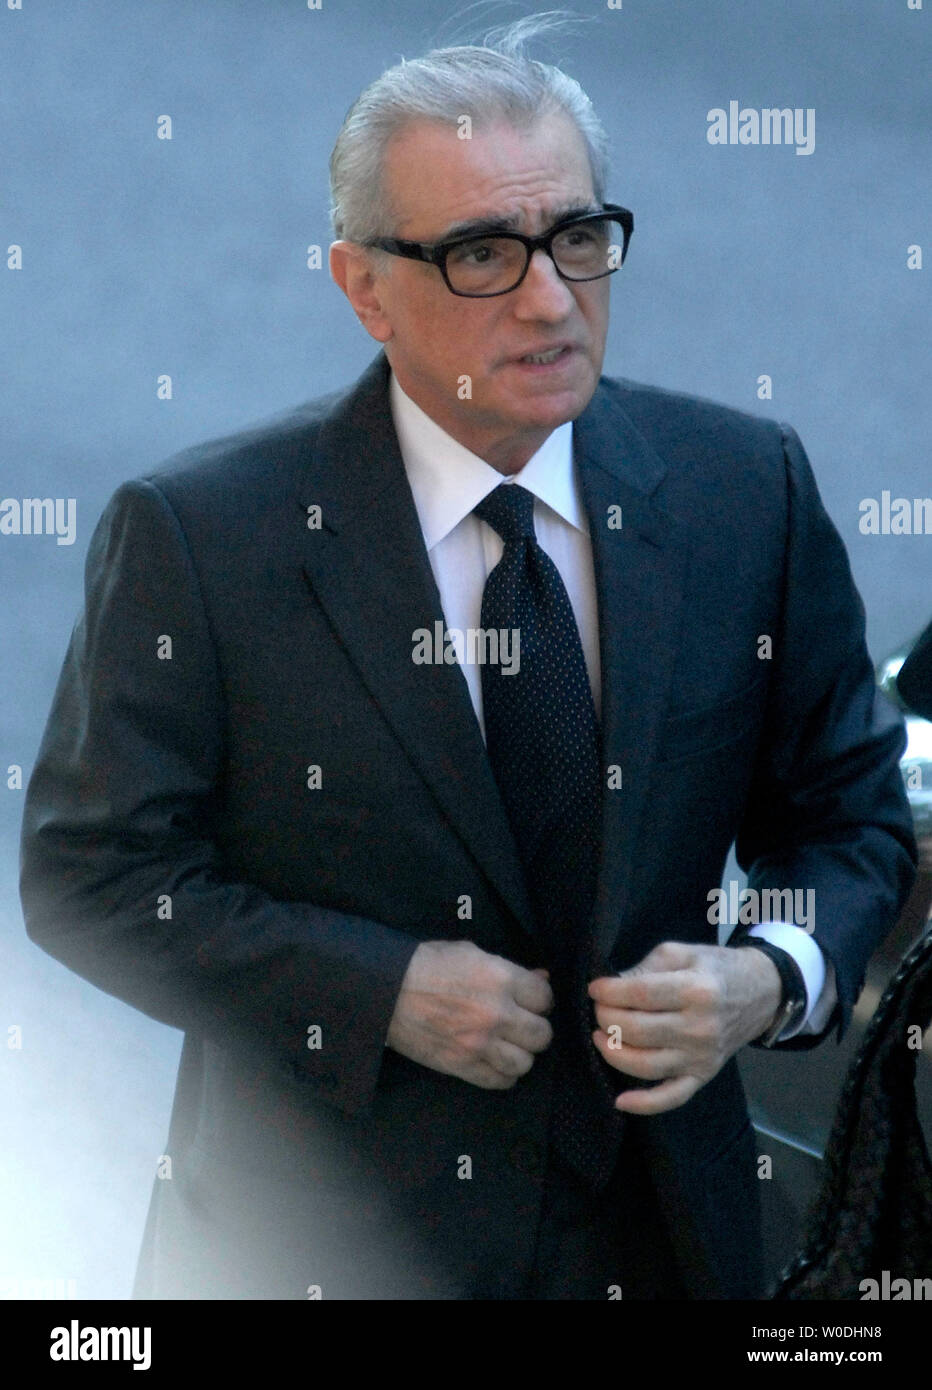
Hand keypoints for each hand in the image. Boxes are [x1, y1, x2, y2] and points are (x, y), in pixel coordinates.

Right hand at [386, 940, 553, 1088]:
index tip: (530, 1001)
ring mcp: (480, 1043)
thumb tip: (541, 977)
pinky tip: (494, 1062)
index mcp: (500, 978)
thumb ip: (509, 968)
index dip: (539, 999)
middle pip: (542, 1035)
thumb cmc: (427, 964)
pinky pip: (499, 1081)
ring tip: (508, 1046)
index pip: (545, 998)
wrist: (386, 991)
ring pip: (525, 1063)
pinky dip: (502, 1074)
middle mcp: (496, 1013)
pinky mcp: (462, 1065)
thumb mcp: (470, 953)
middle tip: (521, 1025)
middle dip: (534, 1029)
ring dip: (519, 1054)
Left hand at [588, 940, 782, 1114]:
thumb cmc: (715, 969)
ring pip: (646, 1065)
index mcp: (697, 990)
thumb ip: (645, 968)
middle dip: (606, 1019)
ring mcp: (703, 1056)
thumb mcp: (681, 953)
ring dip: (613, 1053)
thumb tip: (610, 987)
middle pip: (638, 1030)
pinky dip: (645, 1104)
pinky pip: (672, 1097)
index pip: (640, 995)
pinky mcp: (703, 1076)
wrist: (760, 993)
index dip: (609, 992)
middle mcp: (701, 1028)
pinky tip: (620, 1100)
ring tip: (598, 1037)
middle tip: (597, 1009)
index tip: (594, 988)